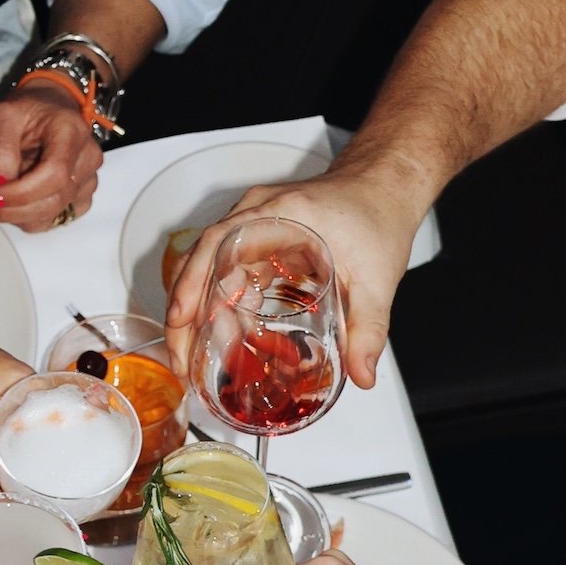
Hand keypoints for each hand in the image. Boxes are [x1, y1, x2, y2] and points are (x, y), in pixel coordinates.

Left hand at [0, 89, 102, 232]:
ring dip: (19, 214)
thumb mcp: (3, 115)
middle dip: (14, 209)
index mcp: (72, 131)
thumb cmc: (29, 109)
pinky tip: (19, 200)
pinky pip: (56, 219)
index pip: (53, 174)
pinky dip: (32, 217)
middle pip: (54, 201)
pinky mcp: (83, 197)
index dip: (20, 193)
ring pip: (52, 215)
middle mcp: (88, 158)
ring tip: (1, 194)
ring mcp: (89, 180)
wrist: (51, 108)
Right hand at [164, 163, 424, 391]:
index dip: (194, 283)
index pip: (218, 244)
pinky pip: (228, 275)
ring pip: (210, 271)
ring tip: (196, 360)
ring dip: (200, 315)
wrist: (384, 190)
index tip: (182, 320)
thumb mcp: (377, 279)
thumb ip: (369, 330)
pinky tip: (230, 340)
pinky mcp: (259, 245)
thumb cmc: (377, 214)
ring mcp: (254, 229)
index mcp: (280, 214)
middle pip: (202, 262)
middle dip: (185, 314)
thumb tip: (363, 374)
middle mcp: (258, 216)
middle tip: (181, 361)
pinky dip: (223, 309)